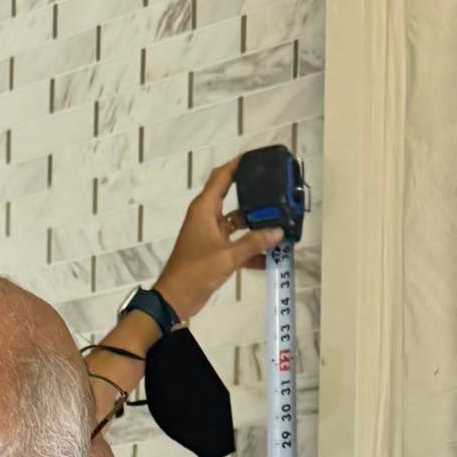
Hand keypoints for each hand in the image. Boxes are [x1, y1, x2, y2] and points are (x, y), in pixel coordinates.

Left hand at [154, 159, 283, 322]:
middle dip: (255, 196)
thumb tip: (278, 232)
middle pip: (233, 197)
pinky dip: (251, 248)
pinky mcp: (216, 251)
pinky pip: (237, 243)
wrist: (176, 298)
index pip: (222, 176)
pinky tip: (270, 255)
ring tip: (280, 223)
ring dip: (256, 225)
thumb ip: (254, 243)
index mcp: (205, 209)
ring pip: (238, 222)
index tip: (256, 158)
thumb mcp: (227, 256)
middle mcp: (208, 216)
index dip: (237, 164)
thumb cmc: (195, 271)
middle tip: (277, 191)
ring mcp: (212, 234)